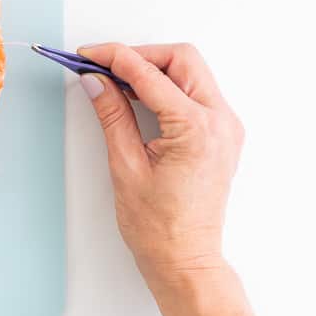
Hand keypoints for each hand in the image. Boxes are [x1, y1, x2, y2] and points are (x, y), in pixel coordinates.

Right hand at [77, 43, 244, 285]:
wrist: (185, 259)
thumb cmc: (158, 226)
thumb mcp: (125, 166)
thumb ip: (112, 115)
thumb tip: (95, 81)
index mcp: (196, 129)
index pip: (150, 74)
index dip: (114, 58)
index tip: (88, 56)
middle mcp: (220, 121)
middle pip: (181, 59)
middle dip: (139, 56)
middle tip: (103, 66)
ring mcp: (226, 126)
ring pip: (191, 71)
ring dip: (154, 68)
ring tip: (117, 81)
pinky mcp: (222, 133)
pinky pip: (197, 92)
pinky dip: (168, 85)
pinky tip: (141, 96)